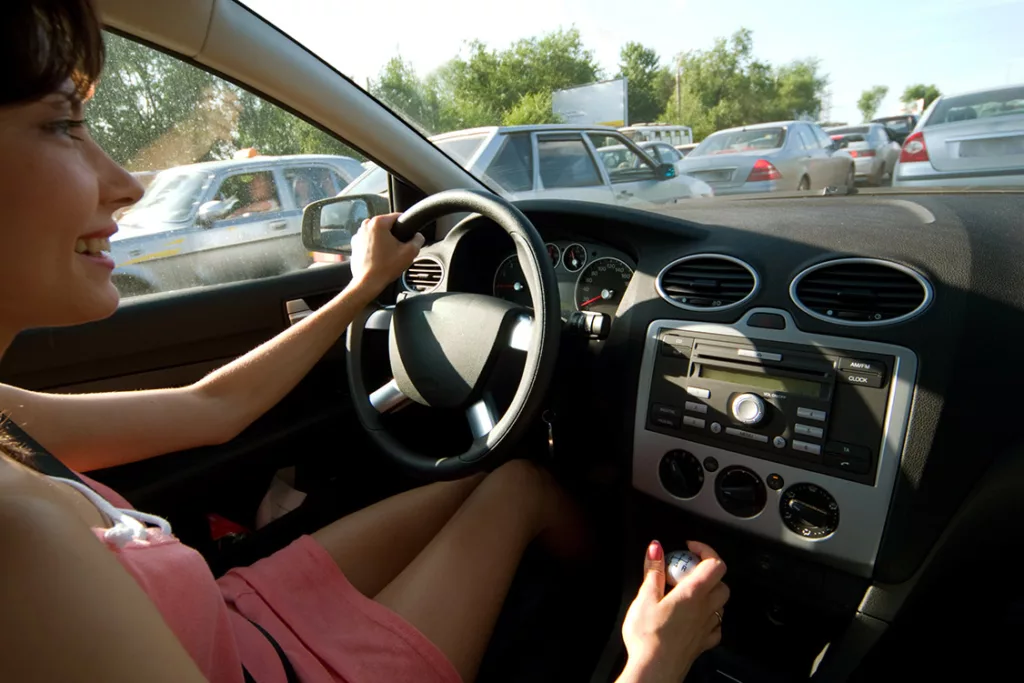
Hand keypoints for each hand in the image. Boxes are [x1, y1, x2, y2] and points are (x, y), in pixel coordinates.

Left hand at [347, 213, 424, 295]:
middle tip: (398, 249)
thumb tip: (418, 236)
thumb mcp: (410, 252)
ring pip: (378, 234)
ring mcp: (358, 235)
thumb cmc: (385, 267)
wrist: (368, 282)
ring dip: (384, 241)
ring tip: (388, 255)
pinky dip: (375, 247)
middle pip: (387, 226)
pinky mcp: (355, 244)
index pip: (398, 217)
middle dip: (394, 235)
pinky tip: (380, 258)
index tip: (409, 236)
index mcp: (378, 223)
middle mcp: (365, 225)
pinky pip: (369, 241)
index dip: (406, 226)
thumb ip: (418, 239)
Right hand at [617, 540, 729, 682]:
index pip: (715, 563)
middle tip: (687, 571)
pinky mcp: (703, 643)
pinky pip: (716, 626)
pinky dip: (710, 617)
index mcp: (693, 593)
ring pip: (722, 604)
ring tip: (688, 593)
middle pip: (722, 583)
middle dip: (708, 572)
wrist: (655, 671)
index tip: (689, 548)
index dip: (705, 550)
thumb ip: (652, 570)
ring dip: (710, 593)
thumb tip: (656, 547)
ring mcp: (707, 627)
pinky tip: (694, 618)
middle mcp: (705, 609)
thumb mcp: (644, 597)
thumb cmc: (648, 636)